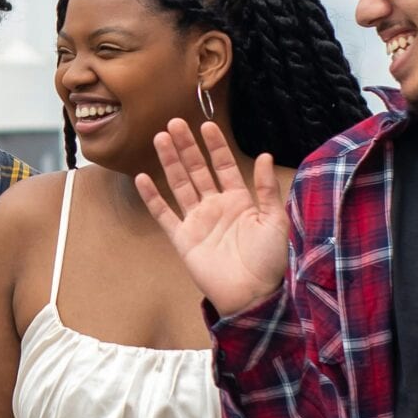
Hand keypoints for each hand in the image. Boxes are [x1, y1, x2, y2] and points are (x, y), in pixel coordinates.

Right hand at [134, 119, 290, 318]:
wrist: (254, 295)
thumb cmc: (270, 260)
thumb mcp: (276, 220)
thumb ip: (267, 189)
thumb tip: (264, 155)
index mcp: (239, 201)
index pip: (224, 166)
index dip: (215, 146)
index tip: (206, 125)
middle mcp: (216, 207)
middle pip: (197, 170)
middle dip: (187, 147)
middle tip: (175, 123)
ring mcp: (197, 221)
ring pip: (179, 184)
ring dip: (169, 162)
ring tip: (160, 138)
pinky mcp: (182, 239)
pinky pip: (164, 214)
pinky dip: (152, 197)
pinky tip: (142, 178)